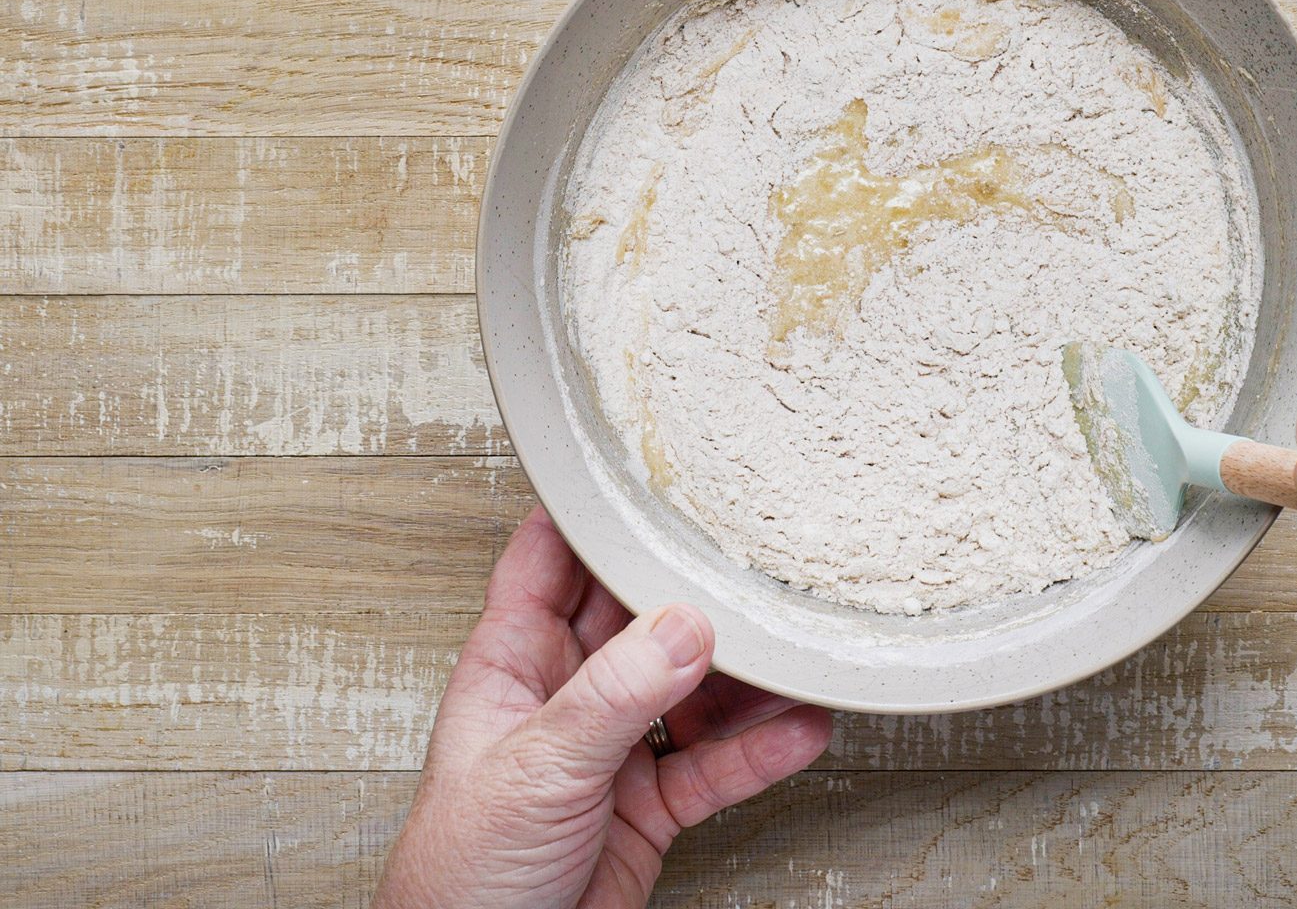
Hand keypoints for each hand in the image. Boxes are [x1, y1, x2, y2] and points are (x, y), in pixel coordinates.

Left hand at [374, 508, 832, 908]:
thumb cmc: (459, 875)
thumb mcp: (535, 768)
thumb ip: (614, 696)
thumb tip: (685, 626)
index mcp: (513, 663)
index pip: (550, 559)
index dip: (593, 511)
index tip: (649, 465)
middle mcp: (567, 694)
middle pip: (641, 615)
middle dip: (696, 588)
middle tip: (756, 556)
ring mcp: (613, 749)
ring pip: (693, 688)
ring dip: (746, 674)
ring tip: (799, 648)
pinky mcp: (651, 805)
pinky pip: (717, 762)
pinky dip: (762, 747)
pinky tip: (800, 725)